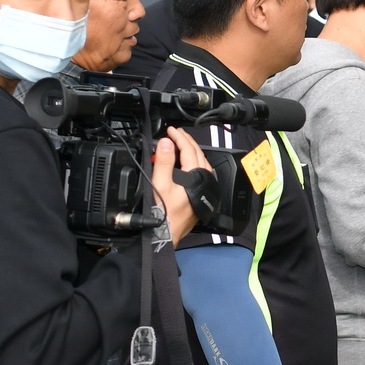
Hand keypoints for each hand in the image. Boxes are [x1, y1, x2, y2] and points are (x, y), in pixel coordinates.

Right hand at [150, 127, 208, 246]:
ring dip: (191, 152)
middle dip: (186, 142)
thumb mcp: (160, 184)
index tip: (170, 130)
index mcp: (196, 176)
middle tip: (175, 134)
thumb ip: (164, 161)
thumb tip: (166, 142)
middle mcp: (204, 181)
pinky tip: (186, 165)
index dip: (179, 137)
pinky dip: (193, 164)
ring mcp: (204, 189)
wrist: (166, 234)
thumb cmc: (163, 213)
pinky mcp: (201, 196)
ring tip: (180, 145)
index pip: (188, 150)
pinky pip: (200, 173)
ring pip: (201, 164)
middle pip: (197, 154)